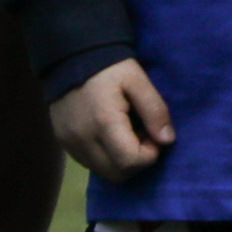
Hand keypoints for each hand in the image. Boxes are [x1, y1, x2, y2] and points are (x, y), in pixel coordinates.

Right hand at [51, 57, 174, 180]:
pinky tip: (111, 134)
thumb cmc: (109, 67)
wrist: (71, 57)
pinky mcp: (63, 143)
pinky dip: (105, 157)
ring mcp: (70, 144)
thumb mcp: (138, 80)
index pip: (129, 162)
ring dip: (121, 160)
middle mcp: (82, 140)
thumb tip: (168, 140)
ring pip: (103, 172)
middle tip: (143, 134)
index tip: (153, 133)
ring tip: (127, 132)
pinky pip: (89, 163)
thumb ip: (155, 110)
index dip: (149, 154)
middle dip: (137, 160)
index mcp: (103, 123)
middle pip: (117, 174)